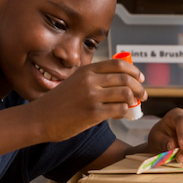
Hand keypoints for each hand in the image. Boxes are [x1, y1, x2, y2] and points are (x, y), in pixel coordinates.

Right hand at [29, 58, 146, 142]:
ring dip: (134, 100)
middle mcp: (90, 80)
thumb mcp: (75, 81)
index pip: (119, 64)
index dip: (134, 71)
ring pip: (126, 94)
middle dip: (139, 87)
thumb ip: (94, 78)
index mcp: (87, 70)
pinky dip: (124, 112)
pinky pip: (119, 110)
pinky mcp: (93, 114)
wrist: (39, 118)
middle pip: (126, 79)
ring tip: (133, 105)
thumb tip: (120, 81)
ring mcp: (92, 97)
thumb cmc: (58, 102)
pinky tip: (120, 114)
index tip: (140, 79)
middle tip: (143, 95)